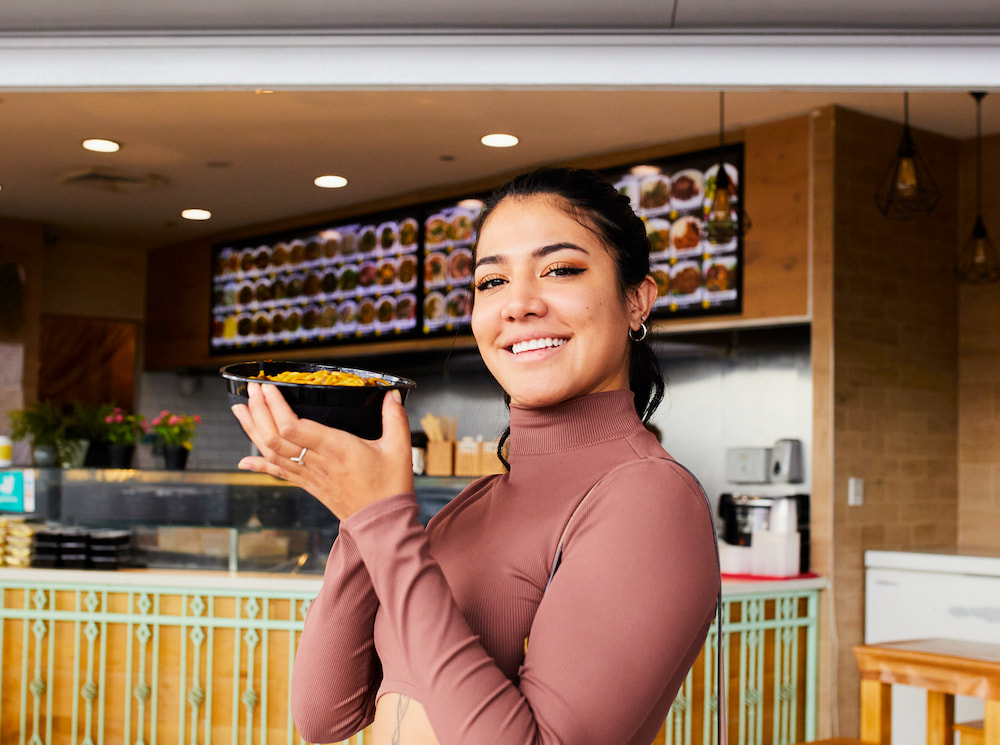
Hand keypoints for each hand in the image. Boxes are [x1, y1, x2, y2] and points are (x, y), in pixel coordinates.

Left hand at [230, 382, 414, 519]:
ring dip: (253, 431)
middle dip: (259, 411)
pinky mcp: (309, 485)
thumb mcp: (399, 448)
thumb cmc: (390, 487)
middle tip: (250, 390)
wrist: (382, 524)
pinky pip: (279, 473)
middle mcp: (317, 462)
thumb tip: (393, 394)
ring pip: (272, 452)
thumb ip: (395, 418)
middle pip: (275, 436)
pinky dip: (259, 464)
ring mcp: (310, 475)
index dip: (275, 407)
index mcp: (336, 449)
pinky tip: (244, 459)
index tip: (267, 388)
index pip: (293, 427)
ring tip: (239, 410)